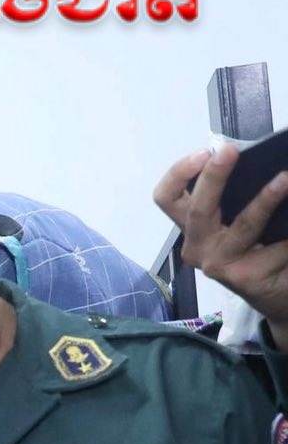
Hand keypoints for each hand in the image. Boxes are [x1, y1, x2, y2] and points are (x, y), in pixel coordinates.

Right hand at [153, 145, 287, 338]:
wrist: (276, 291)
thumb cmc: (258, 248)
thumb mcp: (240, 218)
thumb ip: (238, 197)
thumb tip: (258, 162)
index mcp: (193, 228)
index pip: (167, 198)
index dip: (179, 173)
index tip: (206, 151)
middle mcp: (197, 247)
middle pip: (197, 210)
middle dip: (213, 177)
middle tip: (229, 152)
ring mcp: (218, 265)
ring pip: (243, 225)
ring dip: (266, 199)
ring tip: (285, 180)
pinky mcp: (245, 279)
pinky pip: (275, 247)